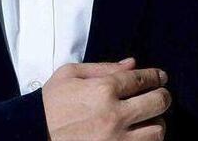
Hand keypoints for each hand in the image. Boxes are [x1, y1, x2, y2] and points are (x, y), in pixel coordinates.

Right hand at [42, 57, 170, 139]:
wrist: (35, 134)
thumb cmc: (51, 103)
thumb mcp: (70, 74)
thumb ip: (103, 67)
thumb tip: (132, 64)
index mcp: (103, 89)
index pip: (141, 79)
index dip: (156, 76)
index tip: (161, 77)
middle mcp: (115, 115)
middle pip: (157, 103)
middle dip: (162, 96)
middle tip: (161, 95)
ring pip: (157, 131)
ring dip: (156, 122)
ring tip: (149, 118)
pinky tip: (140, 135)